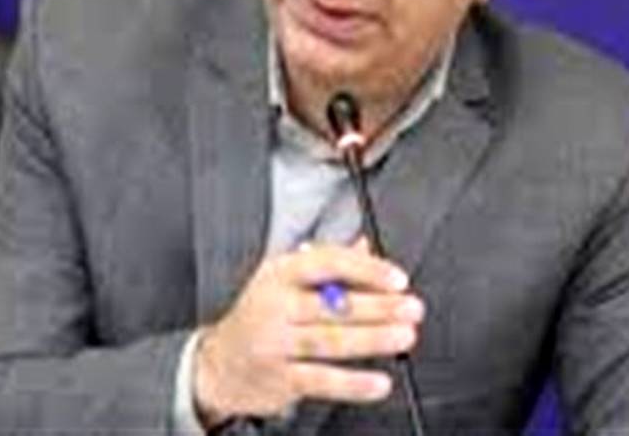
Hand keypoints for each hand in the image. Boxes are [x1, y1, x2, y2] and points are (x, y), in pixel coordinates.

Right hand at [192, 239, 424, 426]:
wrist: (217, 364)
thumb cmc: (261, 315)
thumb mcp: (286, 280)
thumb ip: (329, 264)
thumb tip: (368, 245)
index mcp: (280, 273)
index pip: (327, 263)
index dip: (366, 269)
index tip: (397, 278)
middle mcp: (275, 305)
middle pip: (333, 304)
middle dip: (378, 306)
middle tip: (411, 308)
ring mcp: (275, 343)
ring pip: (330, 341)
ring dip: (372, 340)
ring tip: (403, 337)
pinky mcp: (279, 379)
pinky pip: (321, 380)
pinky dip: (353, 383)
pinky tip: (378, 382)